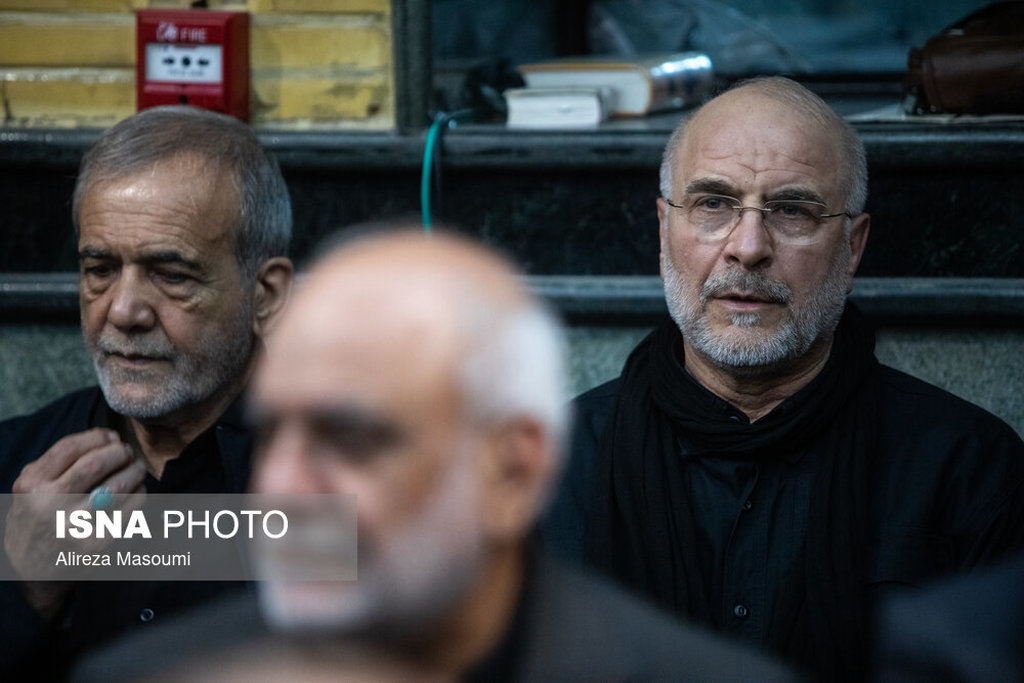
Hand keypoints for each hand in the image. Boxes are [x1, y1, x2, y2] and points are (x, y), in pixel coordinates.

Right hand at [4, 429, 146, 618]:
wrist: (31, 570)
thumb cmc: (37, 517)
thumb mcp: (31, 488)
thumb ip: (60, 461)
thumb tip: (109, 437)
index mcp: (31, 486)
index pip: (71, 448)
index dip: (98, 437)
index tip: (112, 437)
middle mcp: (50, 505)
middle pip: (97, 463)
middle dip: (120, 452)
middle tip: (128, 453)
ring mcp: (74, 527)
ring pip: (118, 486)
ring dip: (135, 472)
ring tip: (137, 468)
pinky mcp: (96, 545)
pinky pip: (129, 511)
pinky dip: (139, 495)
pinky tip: (138, 491)